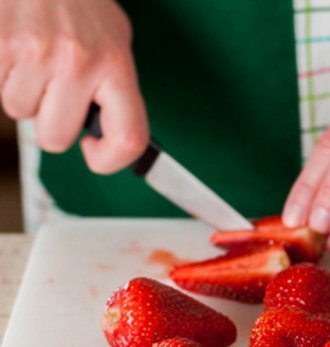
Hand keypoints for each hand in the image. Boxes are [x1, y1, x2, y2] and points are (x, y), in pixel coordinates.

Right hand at [0, 0, 147, 173]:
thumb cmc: (82, 4)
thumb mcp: (115, 41)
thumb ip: (116, 87)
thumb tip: (109, 134)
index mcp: (116, 66)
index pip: (129, 137)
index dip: (111, 160)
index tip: (96, 152)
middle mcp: (79, 63)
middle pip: (56, 139)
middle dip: (52, 125)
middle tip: (56, 96)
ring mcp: (36, 55)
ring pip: (20, 114)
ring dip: (25, 95)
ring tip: (36, 63)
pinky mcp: (1, 46)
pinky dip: (4, 76)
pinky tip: (18, 53)